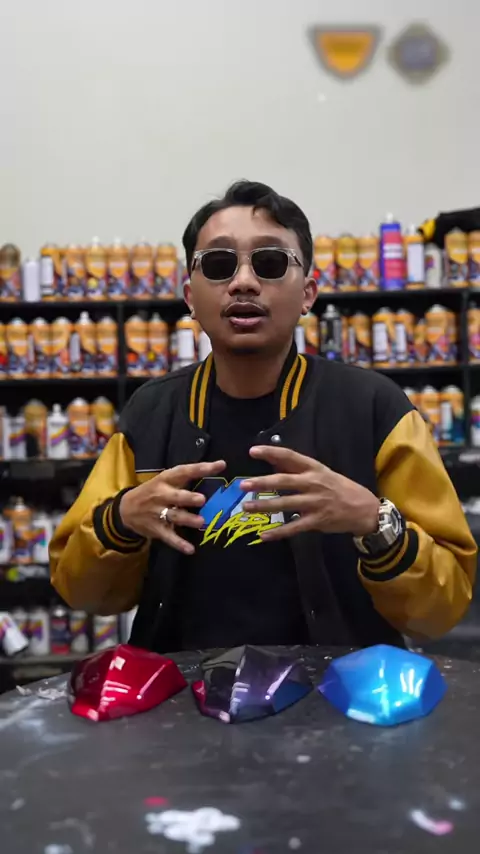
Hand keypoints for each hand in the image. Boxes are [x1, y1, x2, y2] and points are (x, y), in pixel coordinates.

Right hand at [119, 460, 225, 554]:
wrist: (126, 508)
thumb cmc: (153, 491)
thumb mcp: (165, 480)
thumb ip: (185, 478)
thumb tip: (216, 470)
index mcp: (166, 479)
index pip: (184, 471)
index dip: (202, 468)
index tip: (220, 465)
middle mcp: (161, 495)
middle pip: (175, 496)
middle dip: (188, 498)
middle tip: (202, 500)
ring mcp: (158, 513)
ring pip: (174, 516)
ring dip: (187, 520)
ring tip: (200, 522)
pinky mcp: (156, 529)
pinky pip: (169, 537)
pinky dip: (179, 543)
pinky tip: (190, 549)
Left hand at [240, 446, 378, 541]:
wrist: (364, 508)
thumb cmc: (338, 488)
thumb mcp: (321, 472)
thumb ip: (297, 468)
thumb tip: (273, 459)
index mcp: (314, 468)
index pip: (290, 457)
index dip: (271, 453)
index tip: (252, 451)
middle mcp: (313, 483)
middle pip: (284, 481)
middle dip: (262, 483)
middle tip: (243, 485)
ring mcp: (315, 503)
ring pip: (286, 504)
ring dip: (264, 506)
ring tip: (246, 508)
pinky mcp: (317, 521)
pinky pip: (294, 528)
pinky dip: (278, 533)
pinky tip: (264, 535)